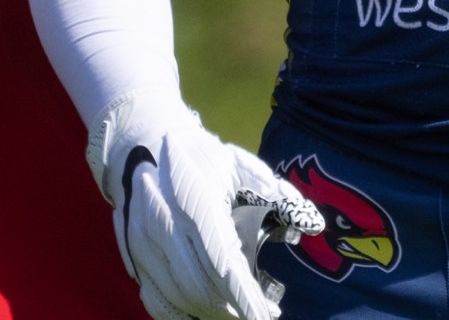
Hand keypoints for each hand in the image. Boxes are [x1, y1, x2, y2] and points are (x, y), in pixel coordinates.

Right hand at [91, 90, 322, 319]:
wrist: (142, 146)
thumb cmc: (199, 157)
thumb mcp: (241, 165)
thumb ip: (278, 194)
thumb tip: (314, 224)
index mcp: (196, 202)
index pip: (222, 261)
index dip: (244, 294)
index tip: (265, 315)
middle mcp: (164, 226)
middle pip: (202, 286)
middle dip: (235, 306)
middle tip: (264, 311)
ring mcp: (144, 245)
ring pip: (180, 296)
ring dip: (212, 311)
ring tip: (240, 311)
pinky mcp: (133, 256)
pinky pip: (157, 299)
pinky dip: (182, 313)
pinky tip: (206, 312)